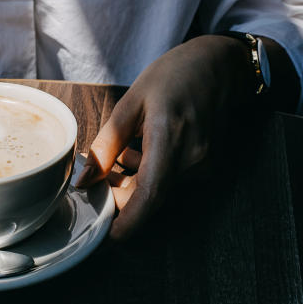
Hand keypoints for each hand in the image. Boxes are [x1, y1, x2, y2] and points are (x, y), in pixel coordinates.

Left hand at [76, 35, 258, 238]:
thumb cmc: (173, 75)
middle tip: (98, 177)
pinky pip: (171, 179)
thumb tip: (84, 180)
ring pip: (159, 188)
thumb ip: (106, 145)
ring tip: (121, 152)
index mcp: (170, 139)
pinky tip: (142, 149)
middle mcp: (192, 159)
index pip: (150, 195)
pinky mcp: (207, 165)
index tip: (106, 237)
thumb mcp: (131, 103)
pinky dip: (150, 172)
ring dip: (134, 180)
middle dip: (121, 194)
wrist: (218, 66)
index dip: (128, 222)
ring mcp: (203, 164)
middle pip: (150, 195)